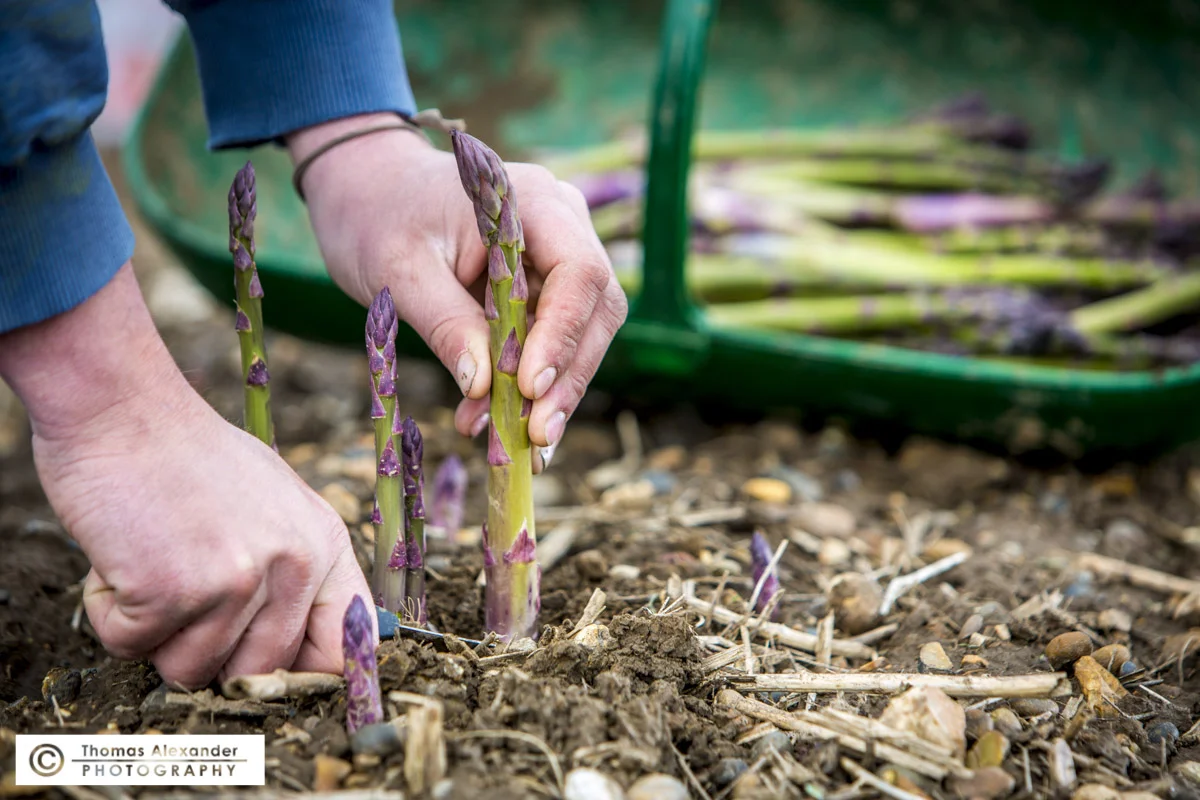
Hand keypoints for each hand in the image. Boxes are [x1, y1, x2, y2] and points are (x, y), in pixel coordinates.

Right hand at [0, 265, 372, 688]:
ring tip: (152, 564)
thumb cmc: (188, 455)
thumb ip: (291, 571)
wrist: (125, 408)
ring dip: (155, 631)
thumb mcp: (273, 503)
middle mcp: (293, 567)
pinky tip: (121, 558)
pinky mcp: (174, 590)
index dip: (305, 679)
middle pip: (256, 673)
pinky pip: (130, 645)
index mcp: (324, 546)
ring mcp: (237, 580)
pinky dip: (111, 613)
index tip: (269, 680)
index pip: (344, 649)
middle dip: (208, 650)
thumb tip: (303, 648)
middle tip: (180, 596)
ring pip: (189, 670)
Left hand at [288, 114, 627, 470]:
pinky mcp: (542, 288)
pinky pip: (549, 340)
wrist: (366, 191)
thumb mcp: (400, 271)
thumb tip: (482, 388)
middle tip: (538, 435)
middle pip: (595, 308)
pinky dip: (527, 384)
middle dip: (568, 376)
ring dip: (554, 390)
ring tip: (518, 440)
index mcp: (534, 202)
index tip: (530, 387)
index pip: (578, 272)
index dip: (563, 334)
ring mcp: (557, 256)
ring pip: (582, 332)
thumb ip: (446, 323)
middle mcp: (561, 225)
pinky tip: (495, 421)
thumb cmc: (377, 216)